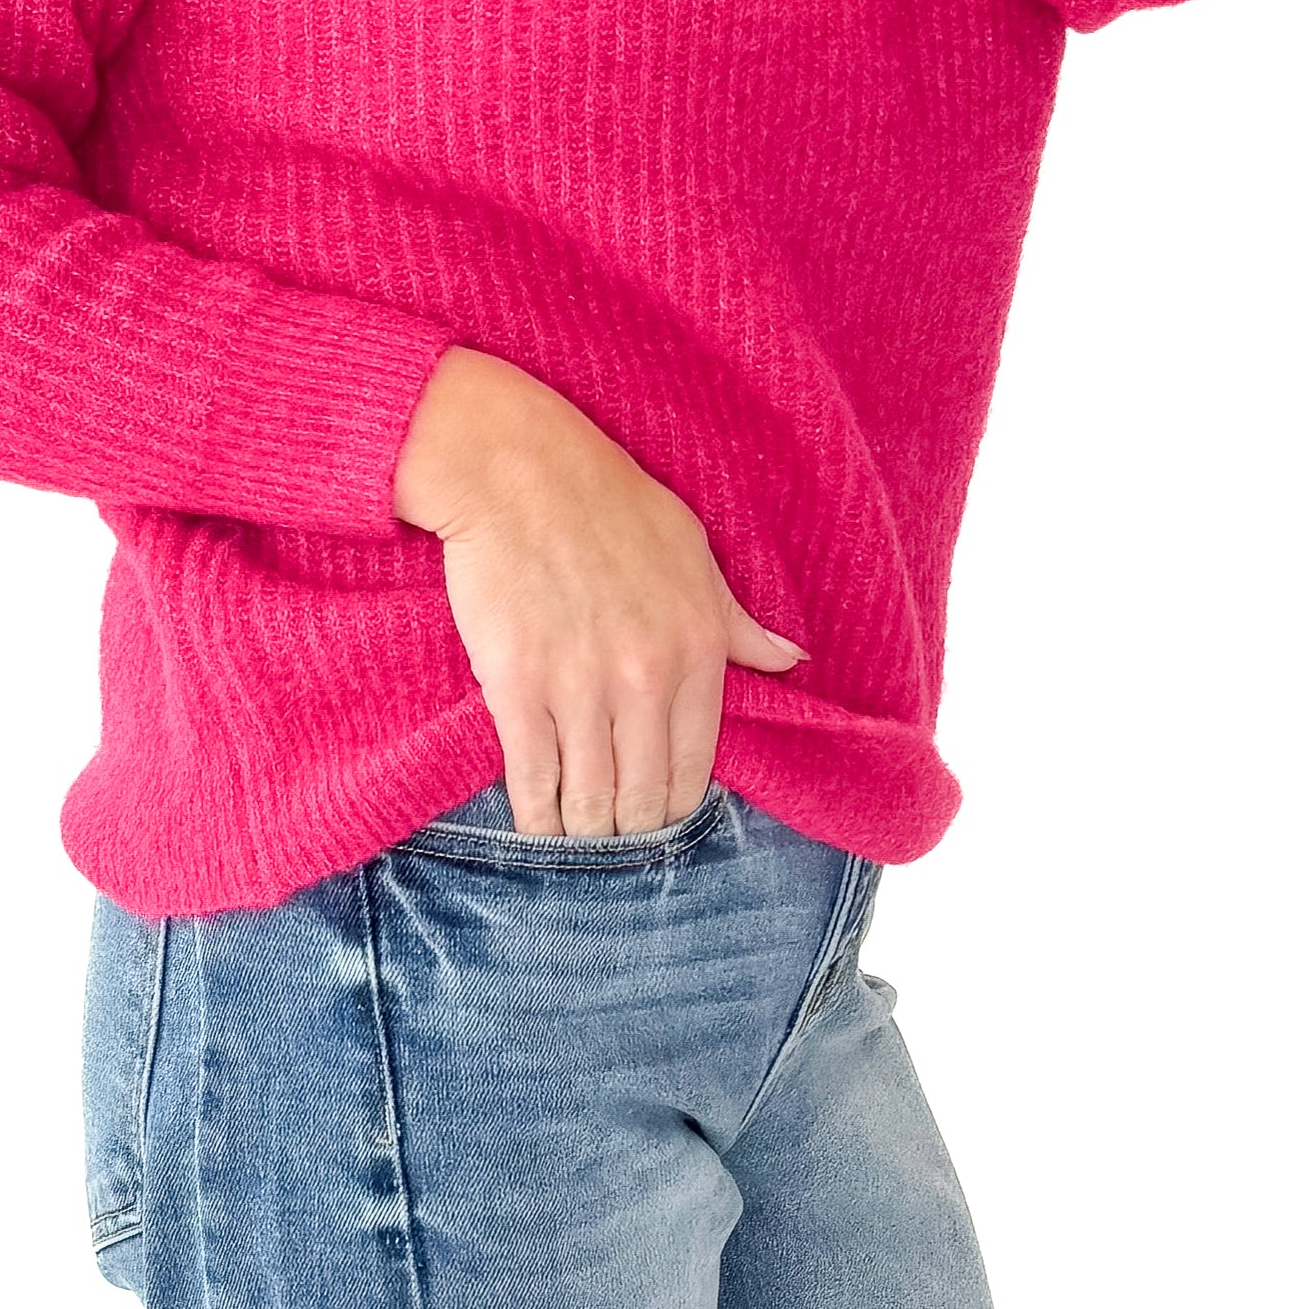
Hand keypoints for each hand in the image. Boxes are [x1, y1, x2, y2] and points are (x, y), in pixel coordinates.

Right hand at [393, 348, 802, 836]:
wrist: (516, 470)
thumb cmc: (608, 503)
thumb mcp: (693, 552)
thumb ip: (738, 622)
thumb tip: (792, 659)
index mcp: (697, 650)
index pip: (693, 767)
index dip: (671, 805)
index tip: (653, 816)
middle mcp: (645, 679)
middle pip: (643, 798)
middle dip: (628, 829)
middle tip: (612, 834)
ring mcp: (580, 687)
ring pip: (589, 802)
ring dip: (582, 831)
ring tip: (574, 838)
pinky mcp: (517, 687)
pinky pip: (533, 780)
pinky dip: (534, 814)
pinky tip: (534, 823)